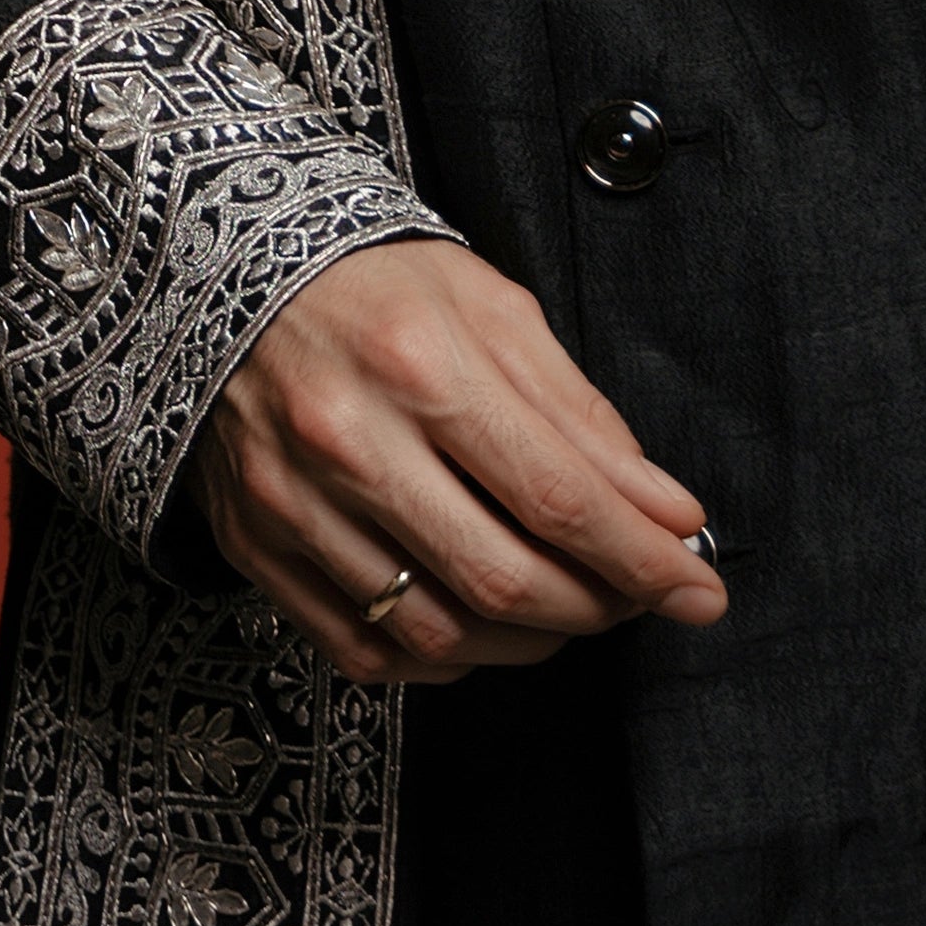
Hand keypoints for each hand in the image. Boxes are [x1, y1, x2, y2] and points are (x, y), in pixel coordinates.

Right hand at [186, 241, 727, 683]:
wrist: (224, 268)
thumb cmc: (374, 284)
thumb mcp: (492, 309)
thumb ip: (583, 416)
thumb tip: (667, 512)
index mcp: (419, 363)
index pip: (558, 498)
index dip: (644, 560)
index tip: (700, 589)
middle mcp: (347, 439)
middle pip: (504, 578)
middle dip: (598, 608)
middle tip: (638, 599)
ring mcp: (290, 502)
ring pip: (437, 629)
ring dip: (528, 640)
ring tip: (563, 605)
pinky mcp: (253, 544)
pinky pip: (363, 650)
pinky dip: (440, 657)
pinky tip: (473, 621)